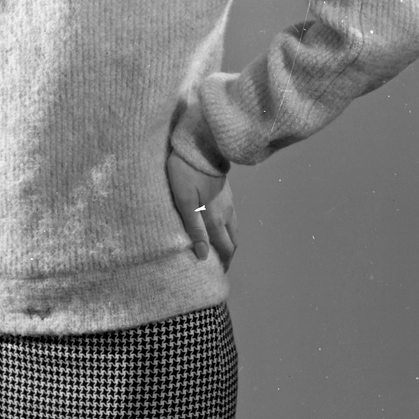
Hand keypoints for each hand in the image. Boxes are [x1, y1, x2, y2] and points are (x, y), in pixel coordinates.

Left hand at [166, 152, 237, 270]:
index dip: (223, 263)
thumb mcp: (185, 201)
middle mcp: (227, 213)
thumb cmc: (187, 174)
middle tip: (218, 264)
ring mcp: (229, 202)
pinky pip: (232, 217)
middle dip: (228, 255)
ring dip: (229, 242)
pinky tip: (218, 226)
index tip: (217, 273)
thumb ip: (195, 228)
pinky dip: (228, 229)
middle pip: (233, 241)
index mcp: (216, 219)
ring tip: (217, 248)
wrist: (198, 146)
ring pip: (234, 229)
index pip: (225, 248)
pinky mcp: (227, 193)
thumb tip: (204, 255)